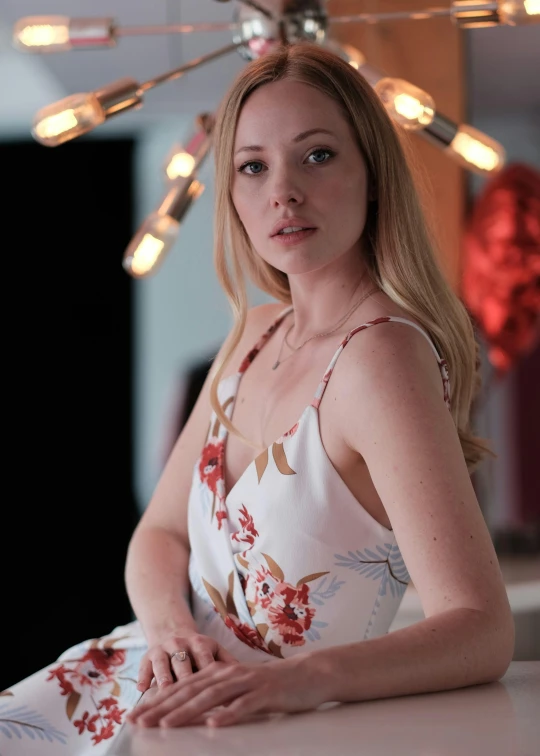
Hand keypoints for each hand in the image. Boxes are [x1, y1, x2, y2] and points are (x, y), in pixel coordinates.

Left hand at [128, 656, 328, 727]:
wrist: (306, 675)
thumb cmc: (269, 686)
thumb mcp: (236, 688)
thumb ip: (213, 696)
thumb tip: (185, 712)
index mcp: (218, 672)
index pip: (181, 687)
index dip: (156, 701)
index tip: (135, 716)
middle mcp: (227, 674)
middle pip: (190, 691)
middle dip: (162, 708)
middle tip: (139, 722)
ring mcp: (246, 683)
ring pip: (211, 697)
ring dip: (187, 711)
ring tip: (167, 725)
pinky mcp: (265, 693)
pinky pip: (244, 706)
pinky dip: (228, 714)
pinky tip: (214, 725)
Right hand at [137, 633, 237, 692]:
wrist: (172, 632)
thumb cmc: (199, 650)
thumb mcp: (214, 650)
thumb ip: (227, 663)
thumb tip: (247, 676)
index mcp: (199, 643)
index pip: (204, 660)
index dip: (208, 674)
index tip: (214, 690)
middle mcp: (180, 644)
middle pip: (182, 662)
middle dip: (184, 677)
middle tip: (188, 695)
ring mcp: (162, 650)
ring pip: (162, 664)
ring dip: (163, 677)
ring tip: (164, 692)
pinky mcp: (146, 657)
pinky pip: (143, 667)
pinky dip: (142, 677)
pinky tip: (142, 689)